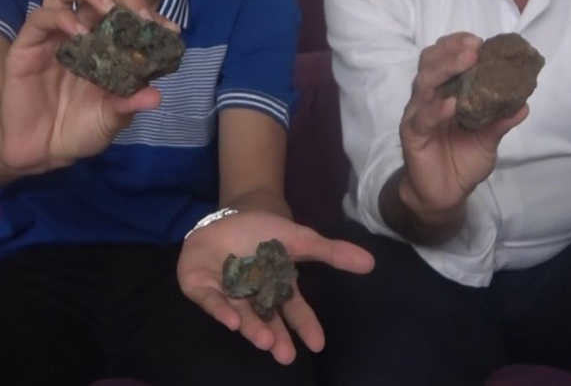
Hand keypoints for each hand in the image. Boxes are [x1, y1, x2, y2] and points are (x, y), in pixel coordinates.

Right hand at [0, 0, 179, 174]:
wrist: (42, 153)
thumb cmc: (79, 130)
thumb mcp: (111, 119)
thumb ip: (130, 104)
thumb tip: (156, 95)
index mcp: (103, 45)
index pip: (125, 12)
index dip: (146, 13)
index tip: (168, 27)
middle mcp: (77, 33)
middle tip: (138, 12)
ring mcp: (51, 37)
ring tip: (108, 9)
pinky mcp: (26, 47)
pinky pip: (40, 18)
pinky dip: (61, 18)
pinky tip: (79, 32)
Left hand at [177, 210, 374, 364]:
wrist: (228, 215)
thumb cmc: (263, 231)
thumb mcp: (300, 239)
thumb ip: (331, 252)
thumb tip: (370, 262)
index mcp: (276, 289)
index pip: (293, 311)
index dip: (305, 326)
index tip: (317, 343)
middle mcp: (252, 297)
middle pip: (265, 319)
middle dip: (275, 337)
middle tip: (285, 354)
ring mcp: (226, 293)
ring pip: (240, 314)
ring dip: (251, 328)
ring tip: (264, 341)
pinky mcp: (200, 286)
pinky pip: (210, 300)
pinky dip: (220, 310)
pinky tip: (230, 320)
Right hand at [398, 33, 528, 214]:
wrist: (445, 194)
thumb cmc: (463, 160)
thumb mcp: (488, 139)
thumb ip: (501, 121)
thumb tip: (524, 104)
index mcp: (445, 92)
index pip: (445, 58)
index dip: (458, 44)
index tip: (480, 40)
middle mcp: (428, 97)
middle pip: (430, 62)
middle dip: (451, 50)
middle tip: (474, 46)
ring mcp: (418, 114)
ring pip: (424, 83)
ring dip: (445, 68)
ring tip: (466, 61)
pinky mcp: (412, 134)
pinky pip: (423, 118)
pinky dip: (436, 109)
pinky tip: (451, 104)